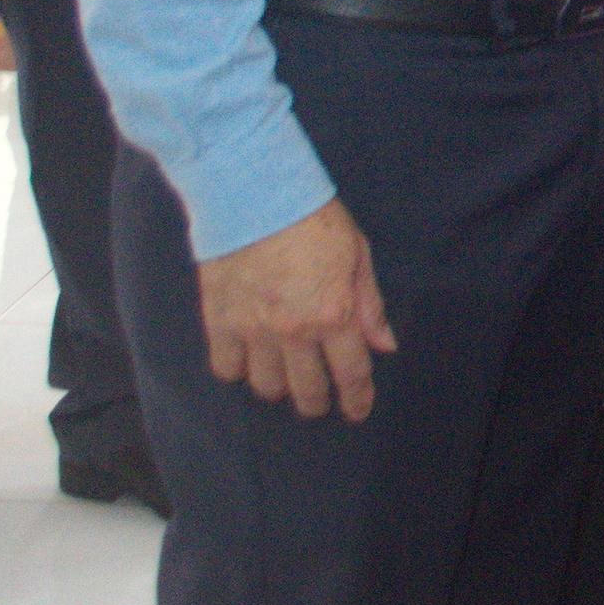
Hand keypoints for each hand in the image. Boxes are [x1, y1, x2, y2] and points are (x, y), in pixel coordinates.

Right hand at [196, 199, 397, 421]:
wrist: (255, 194)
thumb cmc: (313, 218)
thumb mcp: (358, 255)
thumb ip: (370, 305)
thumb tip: (384, 345)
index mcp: (334, 314)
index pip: (351, 373)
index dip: (357, 398)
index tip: (357, 410)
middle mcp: (294, 331)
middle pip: (307, 390)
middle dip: (317, 402)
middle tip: (319, 400)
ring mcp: (254, 330)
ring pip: (266, 387)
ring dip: (278, 388)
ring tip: (284, 376)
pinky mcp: (219, 323)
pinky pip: (226, 368)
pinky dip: (238, 370)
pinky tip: (248, 359)